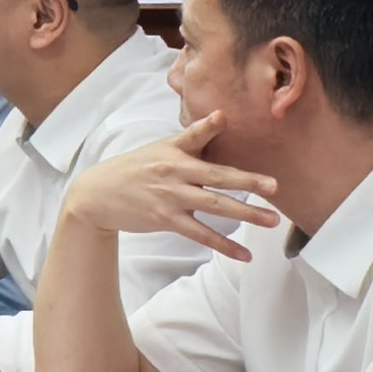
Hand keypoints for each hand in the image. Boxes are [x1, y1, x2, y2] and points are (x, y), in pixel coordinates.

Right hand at [57, 116, 281, 257]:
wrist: (97, 195)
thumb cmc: (134, 168)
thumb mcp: (160, 148)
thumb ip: (194, 137)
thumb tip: (223, 116)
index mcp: (174, 154)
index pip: (199, 143)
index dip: (212, 131)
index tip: (228, 122)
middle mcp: (173, 174)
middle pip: (216, 178)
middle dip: (247, 183)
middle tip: (275, 187)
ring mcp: (170, 198)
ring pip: (214, 207)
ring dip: (245, 214)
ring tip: (271, 221)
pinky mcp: (166, 220)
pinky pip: (200, 234)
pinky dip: (223, 245)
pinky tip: (243, 255)